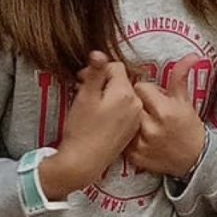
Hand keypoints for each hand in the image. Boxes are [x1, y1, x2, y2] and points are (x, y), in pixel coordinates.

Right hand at [39, 52, 142, 198]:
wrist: (82, 163)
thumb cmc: (81, 129)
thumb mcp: (85, 96)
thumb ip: (94, 72)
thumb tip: (99, 52)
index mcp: (125, 93)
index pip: (114, 67)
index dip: (96, 70)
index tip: (81, 79)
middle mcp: (136, 104)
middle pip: (120, 81)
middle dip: (102, 82)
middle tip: (84, 91)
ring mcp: (135, 119)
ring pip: (122, 95)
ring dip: (108, 95)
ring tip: (91, 105)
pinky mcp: (132, 130)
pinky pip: (125, 110)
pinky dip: (114, 109)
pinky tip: (100, 118)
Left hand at [125, 66, 208, 178]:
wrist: (194, 160)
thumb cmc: (189, 127)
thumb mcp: (185, 101)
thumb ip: (180, 76)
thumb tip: (192, 55)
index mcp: (164, 110)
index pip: (140, 87)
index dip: (146, 90)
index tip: (152, 96)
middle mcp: (151, 127)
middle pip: (129, 102)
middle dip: (135, 102)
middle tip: (145, 108)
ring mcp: (141, 143)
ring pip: (123, 119)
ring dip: (128, 118)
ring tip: (139, 120)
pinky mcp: (134, 157)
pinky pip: (122, 138)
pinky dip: (126, 135)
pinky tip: (135, 135)